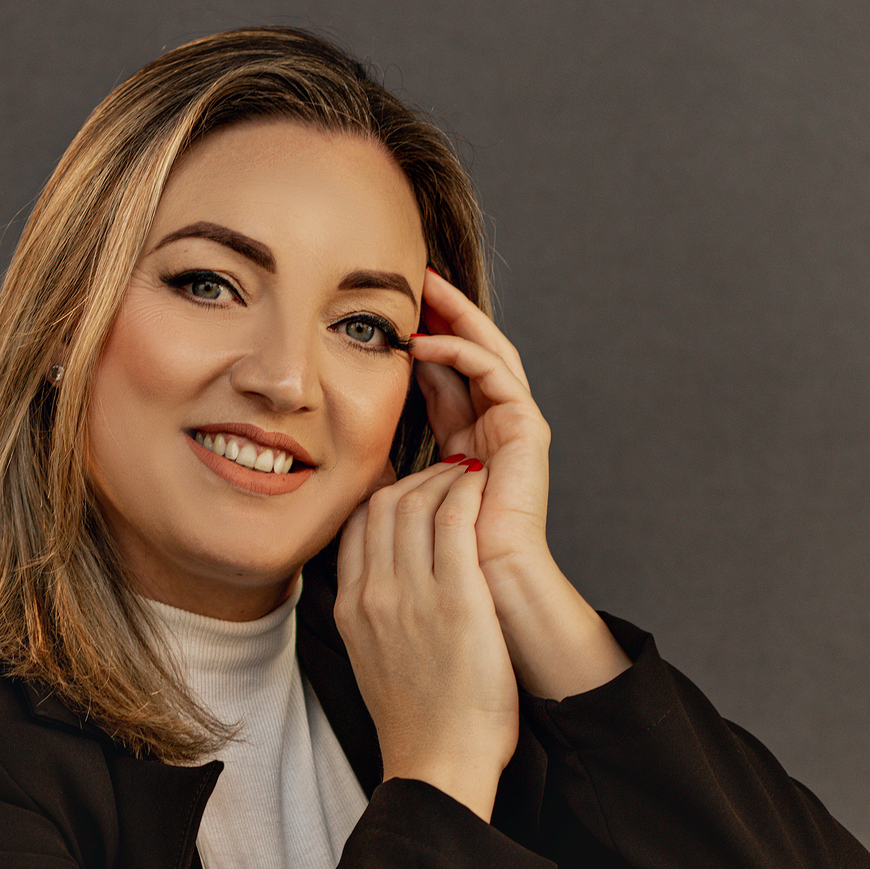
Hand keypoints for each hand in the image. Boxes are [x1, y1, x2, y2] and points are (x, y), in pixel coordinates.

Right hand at [335, 458, 519, 821]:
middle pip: (382, 506)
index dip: (381, 495)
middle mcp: (375, 595)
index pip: (354, 526)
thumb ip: (372, 614)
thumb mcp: (371, 659)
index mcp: (353, 609)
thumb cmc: (417, 720)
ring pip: (415, 503)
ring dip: (443, 479)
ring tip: (467, 478)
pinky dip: (466, 493)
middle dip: (415, 478)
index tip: (408, 489)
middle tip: (445, 476)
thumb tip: (386, 582)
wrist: (437, 762)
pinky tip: (481, 489)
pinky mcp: (458, 600)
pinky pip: (455, 520)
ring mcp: (413, 596)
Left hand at [409, 269, 551, 583]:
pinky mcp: (526, 432)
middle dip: (445, 316)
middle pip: (470, 356)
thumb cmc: (436, 561)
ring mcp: (514, 430)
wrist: (480, 591)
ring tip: (427, 288)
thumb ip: (387, 461)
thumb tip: (342, 437)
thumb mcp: (399, 495)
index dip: (419, 345)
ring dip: (457, 318)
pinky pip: (495, 375)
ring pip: (487, 353)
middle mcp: (493, 433)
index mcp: (466, 447)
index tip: (387, 315)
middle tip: (417, 277)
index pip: (444, 379)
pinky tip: (427, 343)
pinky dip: (462, 353)